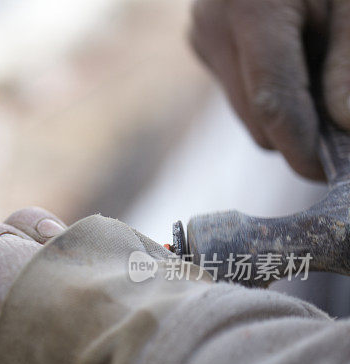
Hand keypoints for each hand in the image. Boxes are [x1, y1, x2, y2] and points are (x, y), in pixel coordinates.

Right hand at [189, 0, 349, 179]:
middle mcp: (213, 27)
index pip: (274, 103)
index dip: (303, 147)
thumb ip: (349, 66)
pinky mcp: (201, 41)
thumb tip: (340, 129)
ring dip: (285, 109)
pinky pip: (238, 89)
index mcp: (251, 10)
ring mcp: (201, 35)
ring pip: (246, 110)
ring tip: (320, 64)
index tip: (327, 175)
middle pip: (256, 118)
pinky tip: (295, 54)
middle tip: (339, 116)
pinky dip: (270, 89)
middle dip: (299, 129)